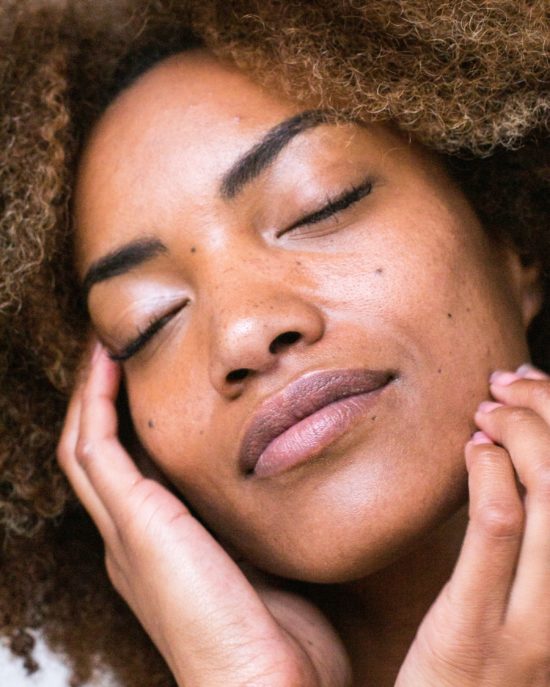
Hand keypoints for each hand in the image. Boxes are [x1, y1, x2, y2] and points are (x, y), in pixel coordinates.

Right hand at [57, 341, 350, 686]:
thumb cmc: (278, 639)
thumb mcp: (263, 564)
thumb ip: (258, 527)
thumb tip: (286, 487)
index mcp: (157, 550)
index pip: (131, 474)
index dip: (130, 425)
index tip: (149, 381)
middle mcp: (129, 539)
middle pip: (99, 454)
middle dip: (102, 400)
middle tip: (118, 351)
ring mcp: (125, 531)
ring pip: (86, 445)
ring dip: (92, 393)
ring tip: (107, 347)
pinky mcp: (133, 522)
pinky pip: (95, 448)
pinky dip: (96, 403)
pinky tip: (108, 365)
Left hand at [396, 363, 549, 686]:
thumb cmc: (498, 652)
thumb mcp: (538, 593)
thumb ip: (543, 529)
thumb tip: (526, 444)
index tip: (537, 384)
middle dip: (549, 411)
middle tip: (507, 384)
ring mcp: (540, 624)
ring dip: (521, 432)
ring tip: (489, 409)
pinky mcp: (480, 631)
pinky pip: (498, 529)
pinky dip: (490, 471)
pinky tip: (474, 448)